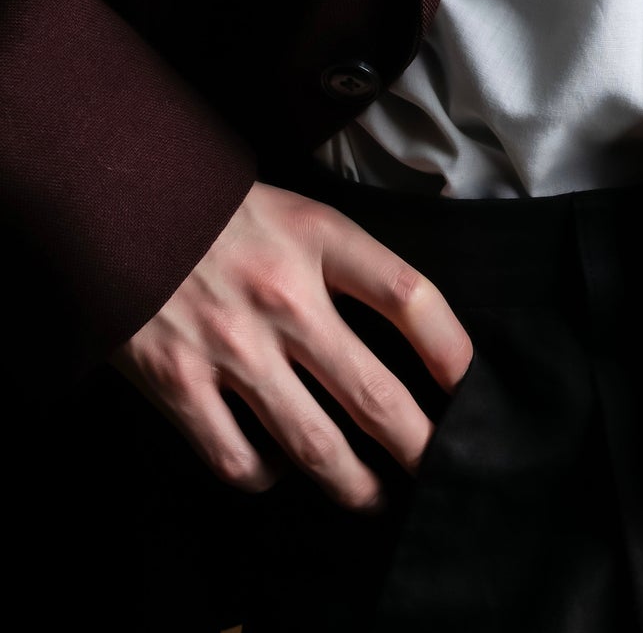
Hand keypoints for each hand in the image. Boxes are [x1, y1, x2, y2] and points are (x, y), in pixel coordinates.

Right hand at [112, 181, 473, 510]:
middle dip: (417, 445)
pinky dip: (265, 475)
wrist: (118, 202)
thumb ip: (347, 264)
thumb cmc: (222, 214)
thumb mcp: (299, 212)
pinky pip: (237, 458)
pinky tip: (277, 467)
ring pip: (313, 443)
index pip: (409, 297)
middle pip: (372, 391)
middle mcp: (281, 296)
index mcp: (318, 240)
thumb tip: (407, 328)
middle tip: (440, 469)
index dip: (451, 349)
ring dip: (353, 483)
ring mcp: (229, 346)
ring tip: (373, 495)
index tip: (469, 384)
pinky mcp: (177, 384)